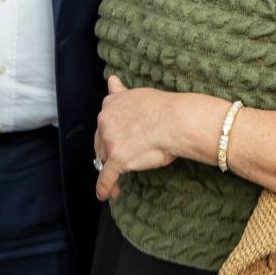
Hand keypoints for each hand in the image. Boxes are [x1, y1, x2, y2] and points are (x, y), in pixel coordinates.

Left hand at [93, 75, 181, 201]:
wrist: (175, 120)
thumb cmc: (163, 107)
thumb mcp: (137, 93)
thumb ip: (122, 92)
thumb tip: (111, 80)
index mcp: (110, 104)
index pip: (104, 123)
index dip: (108, 134)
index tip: (112, 139)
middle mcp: (105, 121)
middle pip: (100, 141)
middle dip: (105, 152)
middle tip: (114, 160)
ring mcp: (110, 141)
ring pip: (103, 159)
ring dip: (106, 170)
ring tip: (114, 181)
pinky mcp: (117, 159)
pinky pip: (106, 177)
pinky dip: (104, 187)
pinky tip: (105, 195)